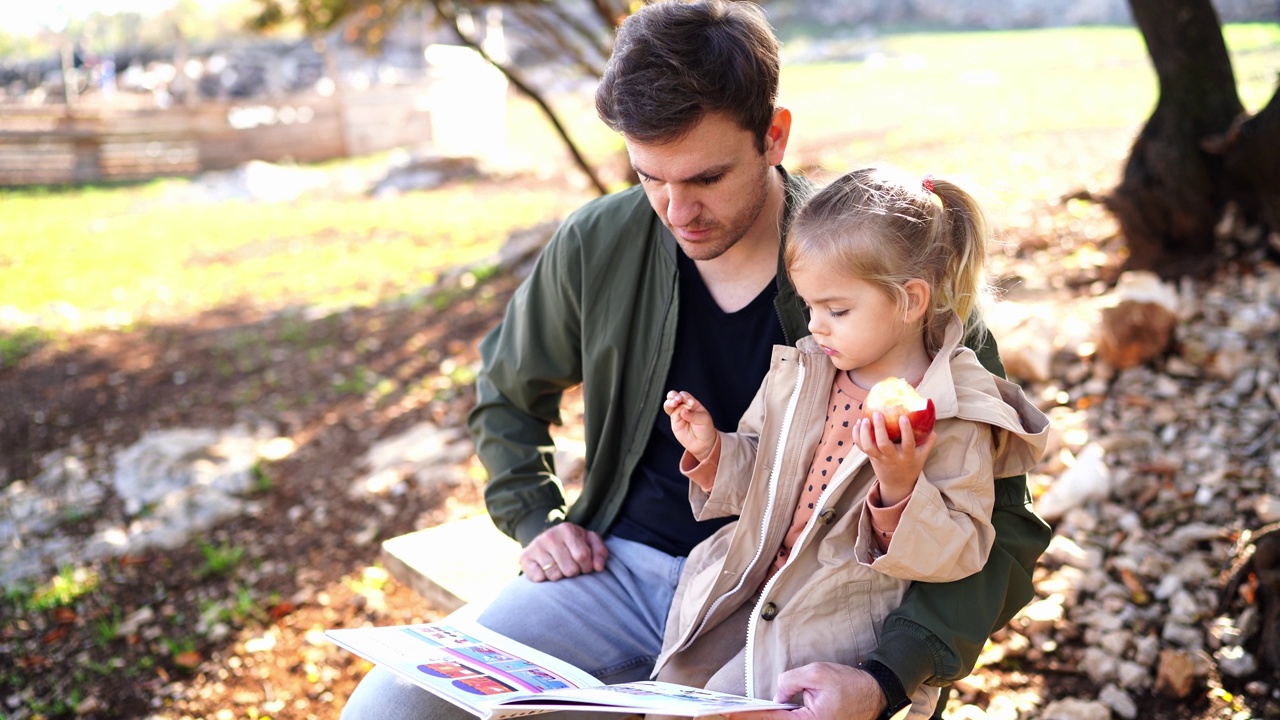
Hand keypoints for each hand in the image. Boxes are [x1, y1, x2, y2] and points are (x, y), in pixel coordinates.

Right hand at [519, 523, 607, 581]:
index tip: (585, 566)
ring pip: (554, 575)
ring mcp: (536, 546)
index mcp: (567, 529)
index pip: (582, 556)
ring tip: (559, 569)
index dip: (587, 567)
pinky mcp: (524, 558)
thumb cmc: (574, 544)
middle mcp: (549, 536)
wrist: (547, 541)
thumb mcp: (589, 542)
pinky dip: (545, 579)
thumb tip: (599, 567)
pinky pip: (539, 578)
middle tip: (572, 568)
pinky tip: (546, 571)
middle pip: (570, 569)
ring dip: (560, 577)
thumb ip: (600, 551)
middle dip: (574, 573)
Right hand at [663, 390, 717, 461]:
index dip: (686, 398)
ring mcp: (678, 413)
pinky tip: (673, 407)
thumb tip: (682, 411)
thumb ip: (693, 415)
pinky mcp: (674, 420)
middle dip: (675, 396)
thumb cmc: (705, 429)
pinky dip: (669, 407)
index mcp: (693, 403)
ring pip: (669, 402)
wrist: (702, 443)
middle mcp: (684, 406)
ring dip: (670, 401)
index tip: (691, 403)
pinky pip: (669, 411)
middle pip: (675, 396)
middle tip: (678, 400)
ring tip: (674, 403)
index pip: (686, 396)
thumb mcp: (703, 420)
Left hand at [731, 663, 887, 719]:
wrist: (875, 695)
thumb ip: (790, 681)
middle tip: (724, 712)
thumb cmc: (849, 684)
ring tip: (736, 712)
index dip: (746, 716)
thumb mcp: (817, 673)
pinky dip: (774, 718)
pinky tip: (759, 713)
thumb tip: (775, 697)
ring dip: (763, 717)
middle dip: (750, 718)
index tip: (726, 713)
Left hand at [854, 413, 936, 505]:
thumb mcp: (922, 456)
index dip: (905, 431)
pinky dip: (857, 436)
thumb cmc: (911, 465)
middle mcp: (892, 457)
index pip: (907, 443)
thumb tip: (933, 426)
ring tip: (864, 420)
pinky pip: (861, 447)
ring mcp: (879, 458)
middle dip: (880, 429)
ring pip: (868, 447)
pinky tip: (857, 424)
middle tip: (878, 414)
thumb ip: (928, 442)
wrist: (897, 484)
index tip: (903, 417)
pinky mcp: (870, 457)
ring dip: (864, 433)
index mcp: (907, 456)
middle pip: (883, 444)